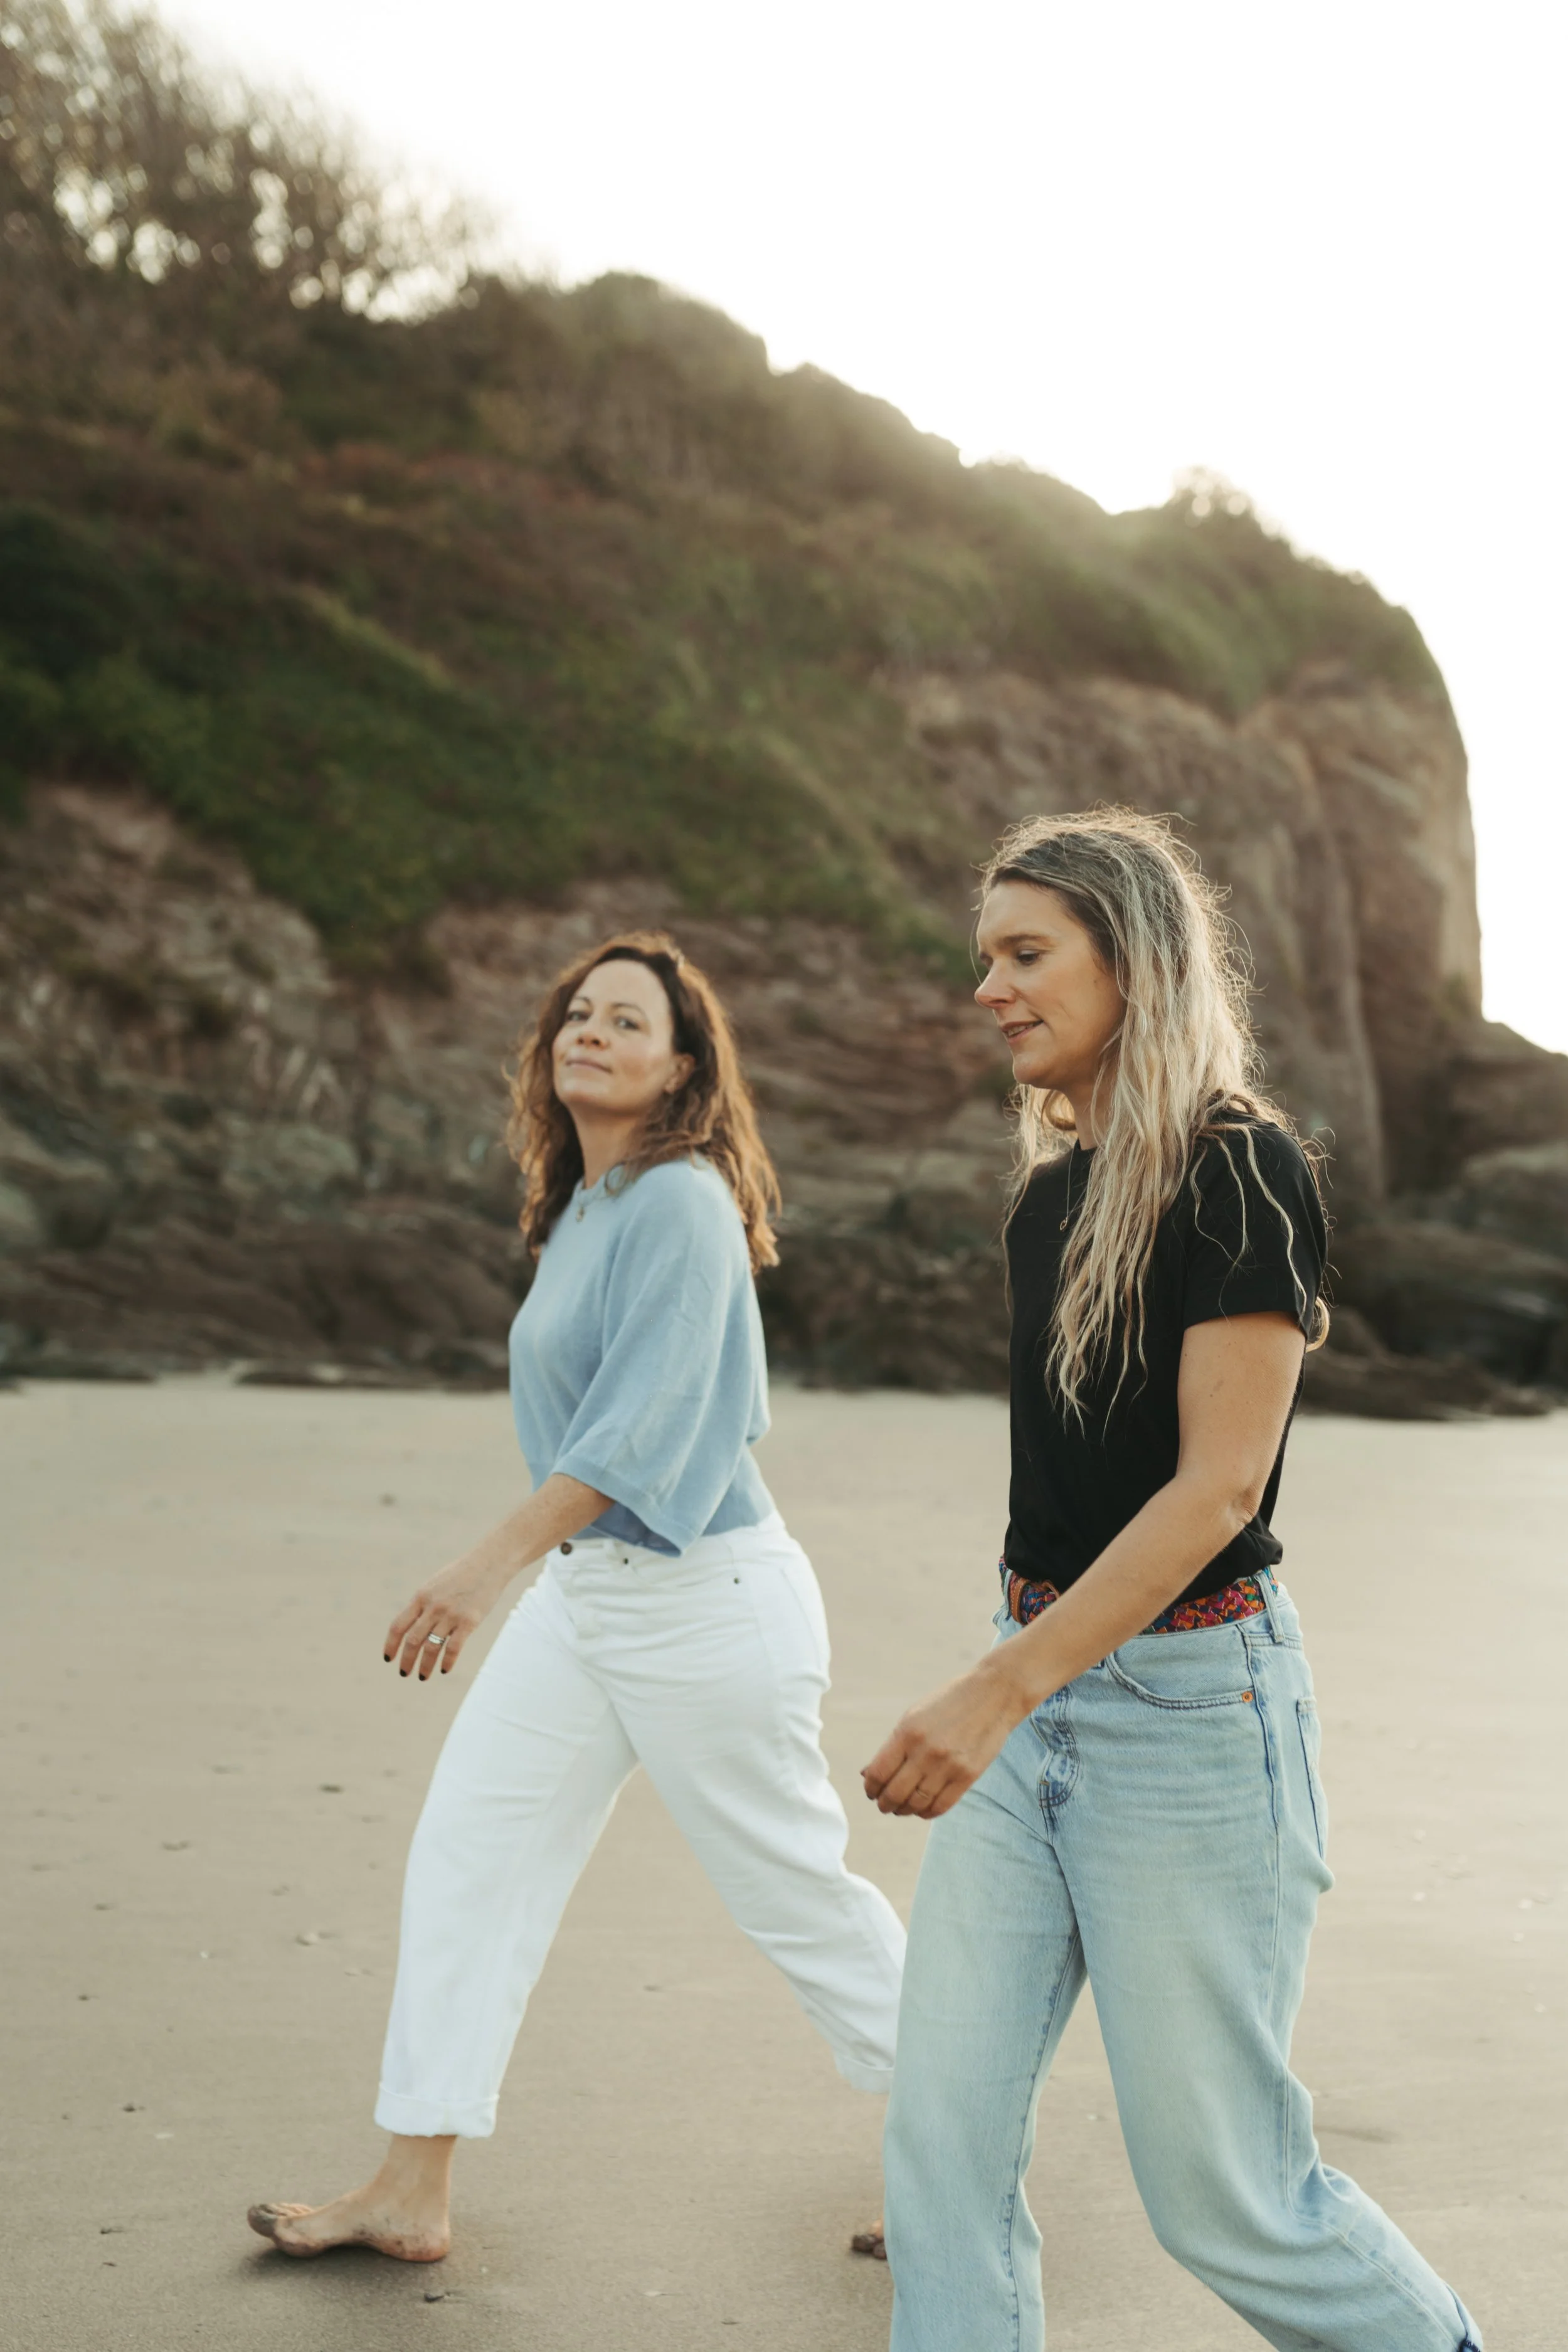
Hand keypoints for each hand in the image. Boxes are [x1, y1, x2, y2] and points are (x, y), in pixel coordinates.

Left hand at [383, 1552, 509, 1680]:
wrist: (489, 1563)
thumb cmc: (462, 1575)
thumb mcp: (435, 1585)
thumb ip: (423, 1604)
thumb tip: (412, 1627)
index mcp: (421, 1597)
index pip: (398, 1626)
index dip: (391, 1645)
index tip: (388, 1659)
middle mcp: (433, 1606)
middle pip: (413, 1640)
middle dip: (407, 1660)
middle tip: (405, 1673)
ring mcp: (451, 1614)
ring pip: (431, 1648)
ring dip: (425, 1665)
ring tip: (423, 1676)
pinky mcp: (469, 1621)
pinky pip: (454, 1648)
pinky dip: (447, 1662)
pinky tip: (444, 1670)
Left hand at [861, 1657, 1030, 1816]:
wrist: (992, 1695)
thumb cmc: (948, 1704)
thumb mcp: (914, 1716)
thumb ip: (892, 1746)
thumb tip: (867, 1775)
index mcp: (907, 1732)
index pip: (878, 1774)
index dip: (870, 1788)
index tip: (871, 1792)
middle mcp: (925, 1751)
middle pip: (895, 1794)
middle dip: (885, 1804)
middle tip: (884, 1805)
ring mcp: (948, 1766)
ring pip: (917, 1804)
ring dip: (904, 1810)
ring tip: (902, 1808)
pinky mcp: (968, 1776)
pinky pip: (941, 1806)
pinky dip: (927, 1812)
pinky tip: (922, 1809)